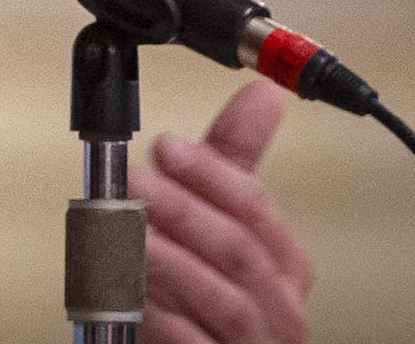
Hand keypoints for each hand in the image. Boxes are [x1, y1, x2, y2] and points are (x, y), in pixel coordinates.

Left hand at [132, 81, 313, 343]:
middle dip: (184, 209)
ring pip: (226, 300)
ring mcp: (253, 343)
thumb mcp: (218, 222)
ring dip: (172, 261)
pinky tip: (134, 297)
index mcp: (284, 264)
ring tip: (130, 233)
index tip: (168, 147)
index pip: (256, 208)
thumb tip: (262, 95)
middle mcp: (278, 306)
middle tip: (137, 182)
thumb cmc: (207, 295)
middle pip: (239, 250)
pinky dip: (163, 319)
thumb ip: (231, 163)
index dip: (211, 173)